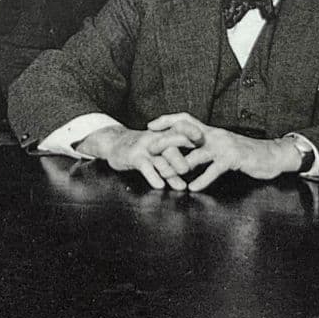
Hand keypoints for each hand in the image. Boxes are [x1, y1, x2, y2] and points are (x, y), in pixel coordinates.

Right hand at [80, 121, 202, 190]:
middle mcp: (156, 139)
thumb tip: (192, 169)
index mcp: (164, 134)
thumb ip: (173, 156)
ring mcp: (145, 147)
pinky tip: (160, 186)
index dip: (193, 133)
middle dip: (183, 159)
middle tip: (192, 171)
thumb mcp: (157, 148)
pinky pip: (145, 166)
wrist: (114, 144)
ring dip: (171, 173)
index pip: (181, 130)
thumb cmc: (141, 149)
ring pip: (161, 159)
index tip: (203, 143)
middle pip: (172, 146)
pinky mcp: (134, 157)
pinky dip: (153, 176)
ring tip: (181, 187)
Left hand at [147, 114, 299, 191]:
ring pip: (196, 155)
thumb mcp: (222, 146)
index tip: (150, 125)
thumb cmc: (244, 153)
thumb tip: (186, 152)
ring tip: (166, 174)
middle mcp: (214, 135)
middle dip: (166, 141)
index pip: (185, 118)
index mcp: (210, 131)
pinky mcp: (233, 159)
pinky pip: (214, 170)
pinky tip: (193, 188)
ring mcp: (223, 146)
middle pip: (185, 134)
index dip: (167, 120)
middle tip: (151, 148)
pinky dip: (203, 179)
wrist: (270, 155)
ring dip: (179, 166)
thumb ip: (205, 147)